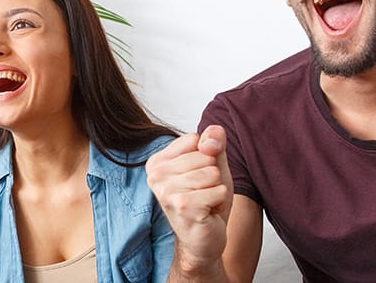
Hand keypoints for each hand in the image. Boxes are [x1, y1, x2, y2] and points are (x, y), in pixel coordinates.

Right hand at [146, 126, 231, 273]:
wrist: (202, 241)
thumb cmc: (205, 202)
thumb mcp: (212, 166)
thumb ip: (214, 143)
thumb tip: (213, 134)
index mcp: (157, 162)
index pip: (195, 139)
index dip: (207, 157)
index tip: (198, 177)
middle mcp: (156, 175)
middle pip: (205, 156)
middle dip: (213, 176)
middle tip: (202, 194)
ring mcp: (167, 191)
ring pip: (212, 173)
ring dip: (216, 190)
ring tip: (205, 203)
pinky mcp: (183, 206)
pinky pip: (218, 190)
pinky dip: (219, 202)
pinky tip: (208, 212)